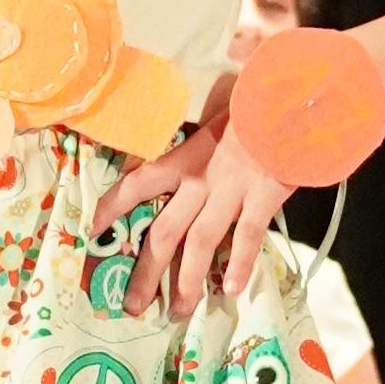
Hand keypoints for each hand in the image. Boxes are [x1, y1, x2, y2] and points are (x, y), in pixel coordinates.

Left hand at [103, 102, 291, 319]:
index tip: (90, 231)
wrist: (293, 97)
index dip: (111, 209)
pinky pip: (247, 239)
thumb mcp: (220, 103)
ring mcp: (231, 192)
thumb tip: (213, 72)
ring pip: (199, 244)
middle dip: (146, 273)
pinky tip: (231, 291)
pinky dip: (239, 266)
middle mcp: (200, 180)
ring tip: (178, 311)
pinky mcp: (262, 199)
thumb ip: (202, 112)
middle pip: (163, 232)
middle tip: (132, 306)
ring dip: (186, 282)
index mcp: (185, 155)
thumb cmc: (257, 98)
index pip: (137, 184)